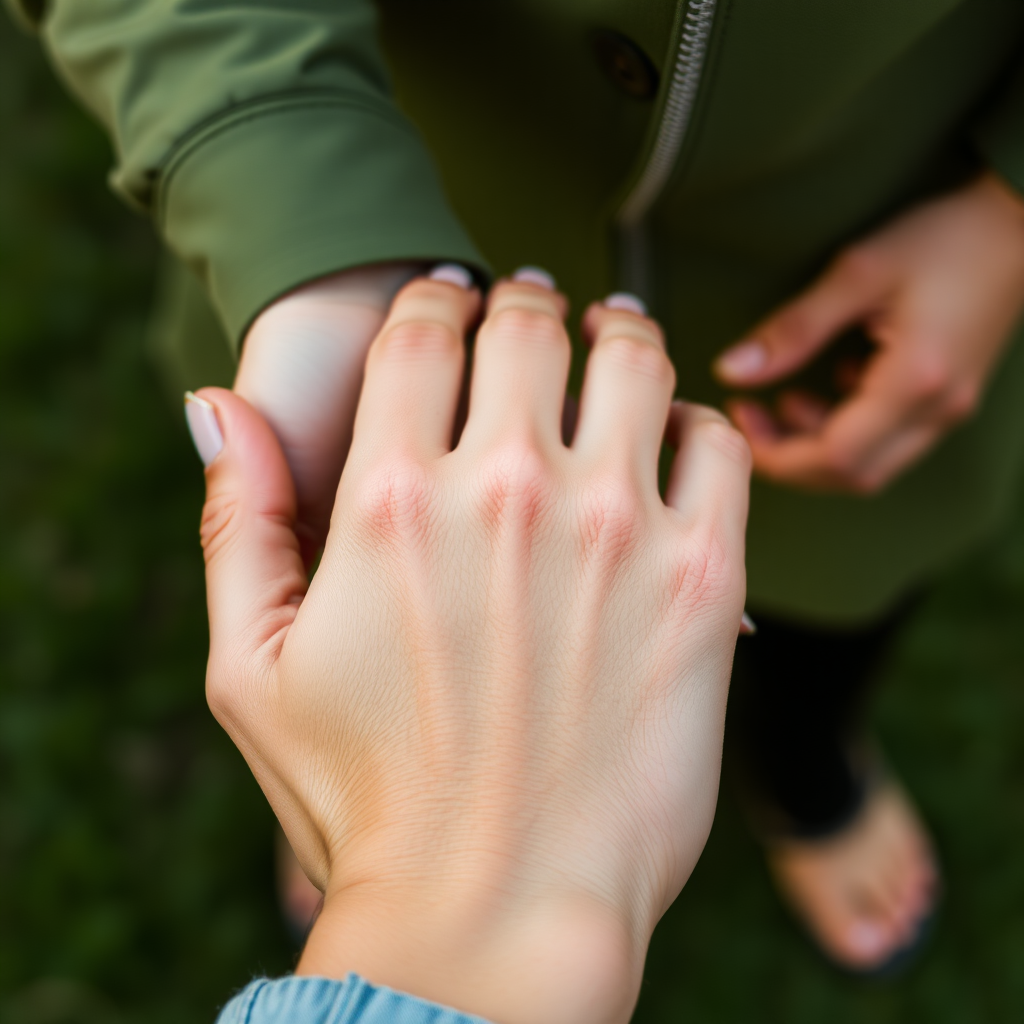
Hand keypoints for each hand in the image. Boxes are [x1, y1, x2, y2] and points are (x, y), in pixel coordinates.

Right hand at [190, 273, 750, 1023]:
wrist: (496, 911)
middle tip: (539, 302)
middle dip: (528, 299)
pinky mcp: (701, 579)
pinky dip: (701, 421)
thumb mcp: (251, 666)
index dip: (434, 298)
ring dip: (621, 331)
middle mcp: (503, 493)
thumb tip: (215, 409)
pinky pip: (720, 442)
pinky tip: (681, 436)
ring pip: (635, 357)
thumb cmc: (362, 798)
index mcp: (390, 500)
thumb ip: (236, 523)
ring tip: (616, 335)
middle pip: (530, 324)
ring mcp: (613, 529)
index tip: (451, 299)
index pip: (421, 333)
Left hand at [714, 172, 1023, 492]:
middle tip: (752, 416)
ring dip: (818, 445)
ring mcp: (948, 410)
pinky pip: (890, 440)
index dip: (777, 452)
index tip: (741, 416)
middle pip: (853, 475)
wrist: (1021, 221)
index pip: (835, 457)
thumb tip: (732, 370)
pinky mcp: (948, 400)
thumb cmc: (947, 236)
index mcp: (916, 383)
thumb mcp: (858, 272)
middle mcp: (938, 411)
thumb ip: (794, 328)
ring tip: (784, 400)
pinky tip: (833, 383)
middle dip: (791, 459)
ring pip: (872, 464)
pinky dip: (849, 428)